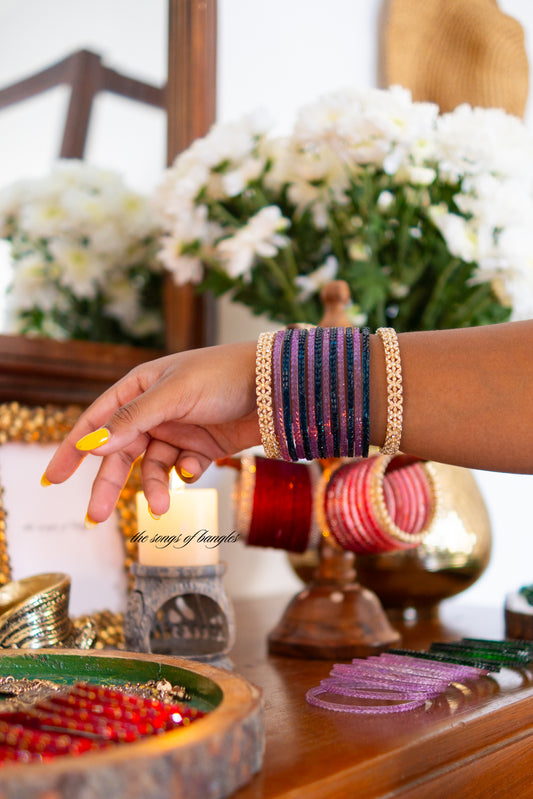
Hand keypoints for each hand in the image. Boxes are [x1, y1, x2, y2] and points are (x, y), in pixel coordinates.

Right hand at [44, 341, 259, 522]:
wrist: (277, 386)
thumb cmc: (223, 376)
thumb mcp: (174, 394)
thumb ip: (133, 420)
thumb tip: (92, 444)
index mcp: (139, 388)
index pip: (98, 421)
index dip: (75, 449)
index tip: (53, 478)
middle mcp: (155, 410)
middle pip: (122, 452)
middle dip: (109, 482)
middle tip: (96, 515)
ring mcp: (178, 429)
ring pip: (153, 466)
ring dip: (155, 485)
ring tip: (160, 506)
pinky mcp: (202, 445)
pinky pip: (183, 467)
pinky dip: (186, 472)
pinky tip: (197, 468)